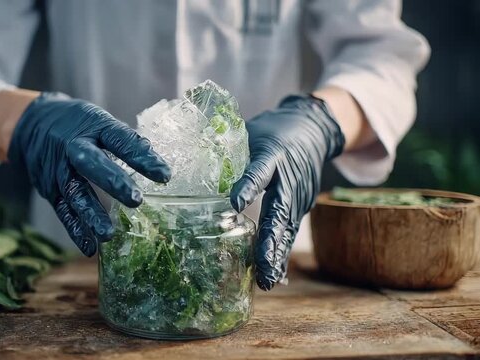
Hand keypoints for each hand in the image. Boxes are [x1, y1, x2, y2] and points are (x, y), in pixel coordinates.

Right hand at [8, 93, 170, 255]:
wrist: (33, 124)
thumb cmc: (79, 125)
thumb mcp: (101, 122)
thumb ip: (126, 142)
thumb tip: (158, 165)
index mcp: (93, 127)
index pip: (119, 139)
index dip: (142, 156)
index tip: (165, 175)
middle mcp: (73, 147)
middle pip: (92, 163)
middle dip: (113, 182)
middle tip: (136, 200)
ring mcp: (59, 170)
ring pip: (75, 193)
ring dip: (91, 215)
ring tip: (108, 234)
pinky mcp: (50, 190)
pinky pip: (63, 211)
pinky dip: (75, 230)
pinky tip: (89, 247)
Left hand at [230, 95, 344, 289]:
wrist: (313, 130)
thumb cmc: (274, 132)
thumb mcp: (252, 134)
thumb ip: (229, 153)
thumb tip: (193, 166)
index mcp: (273, 155)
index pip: (259, 171)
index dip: (248, 186)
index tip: (235, 204)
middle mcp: (289, 180)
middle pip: (279, 212)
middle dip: (270, 242)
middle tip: (262, 266)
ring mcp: (299, 196)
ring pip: (287, 229)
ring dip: (277, 255)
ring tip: (267, 279)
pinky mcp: (302, 206)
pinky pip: (290, 232)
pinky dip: (281, 252)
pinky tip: (274, 274)